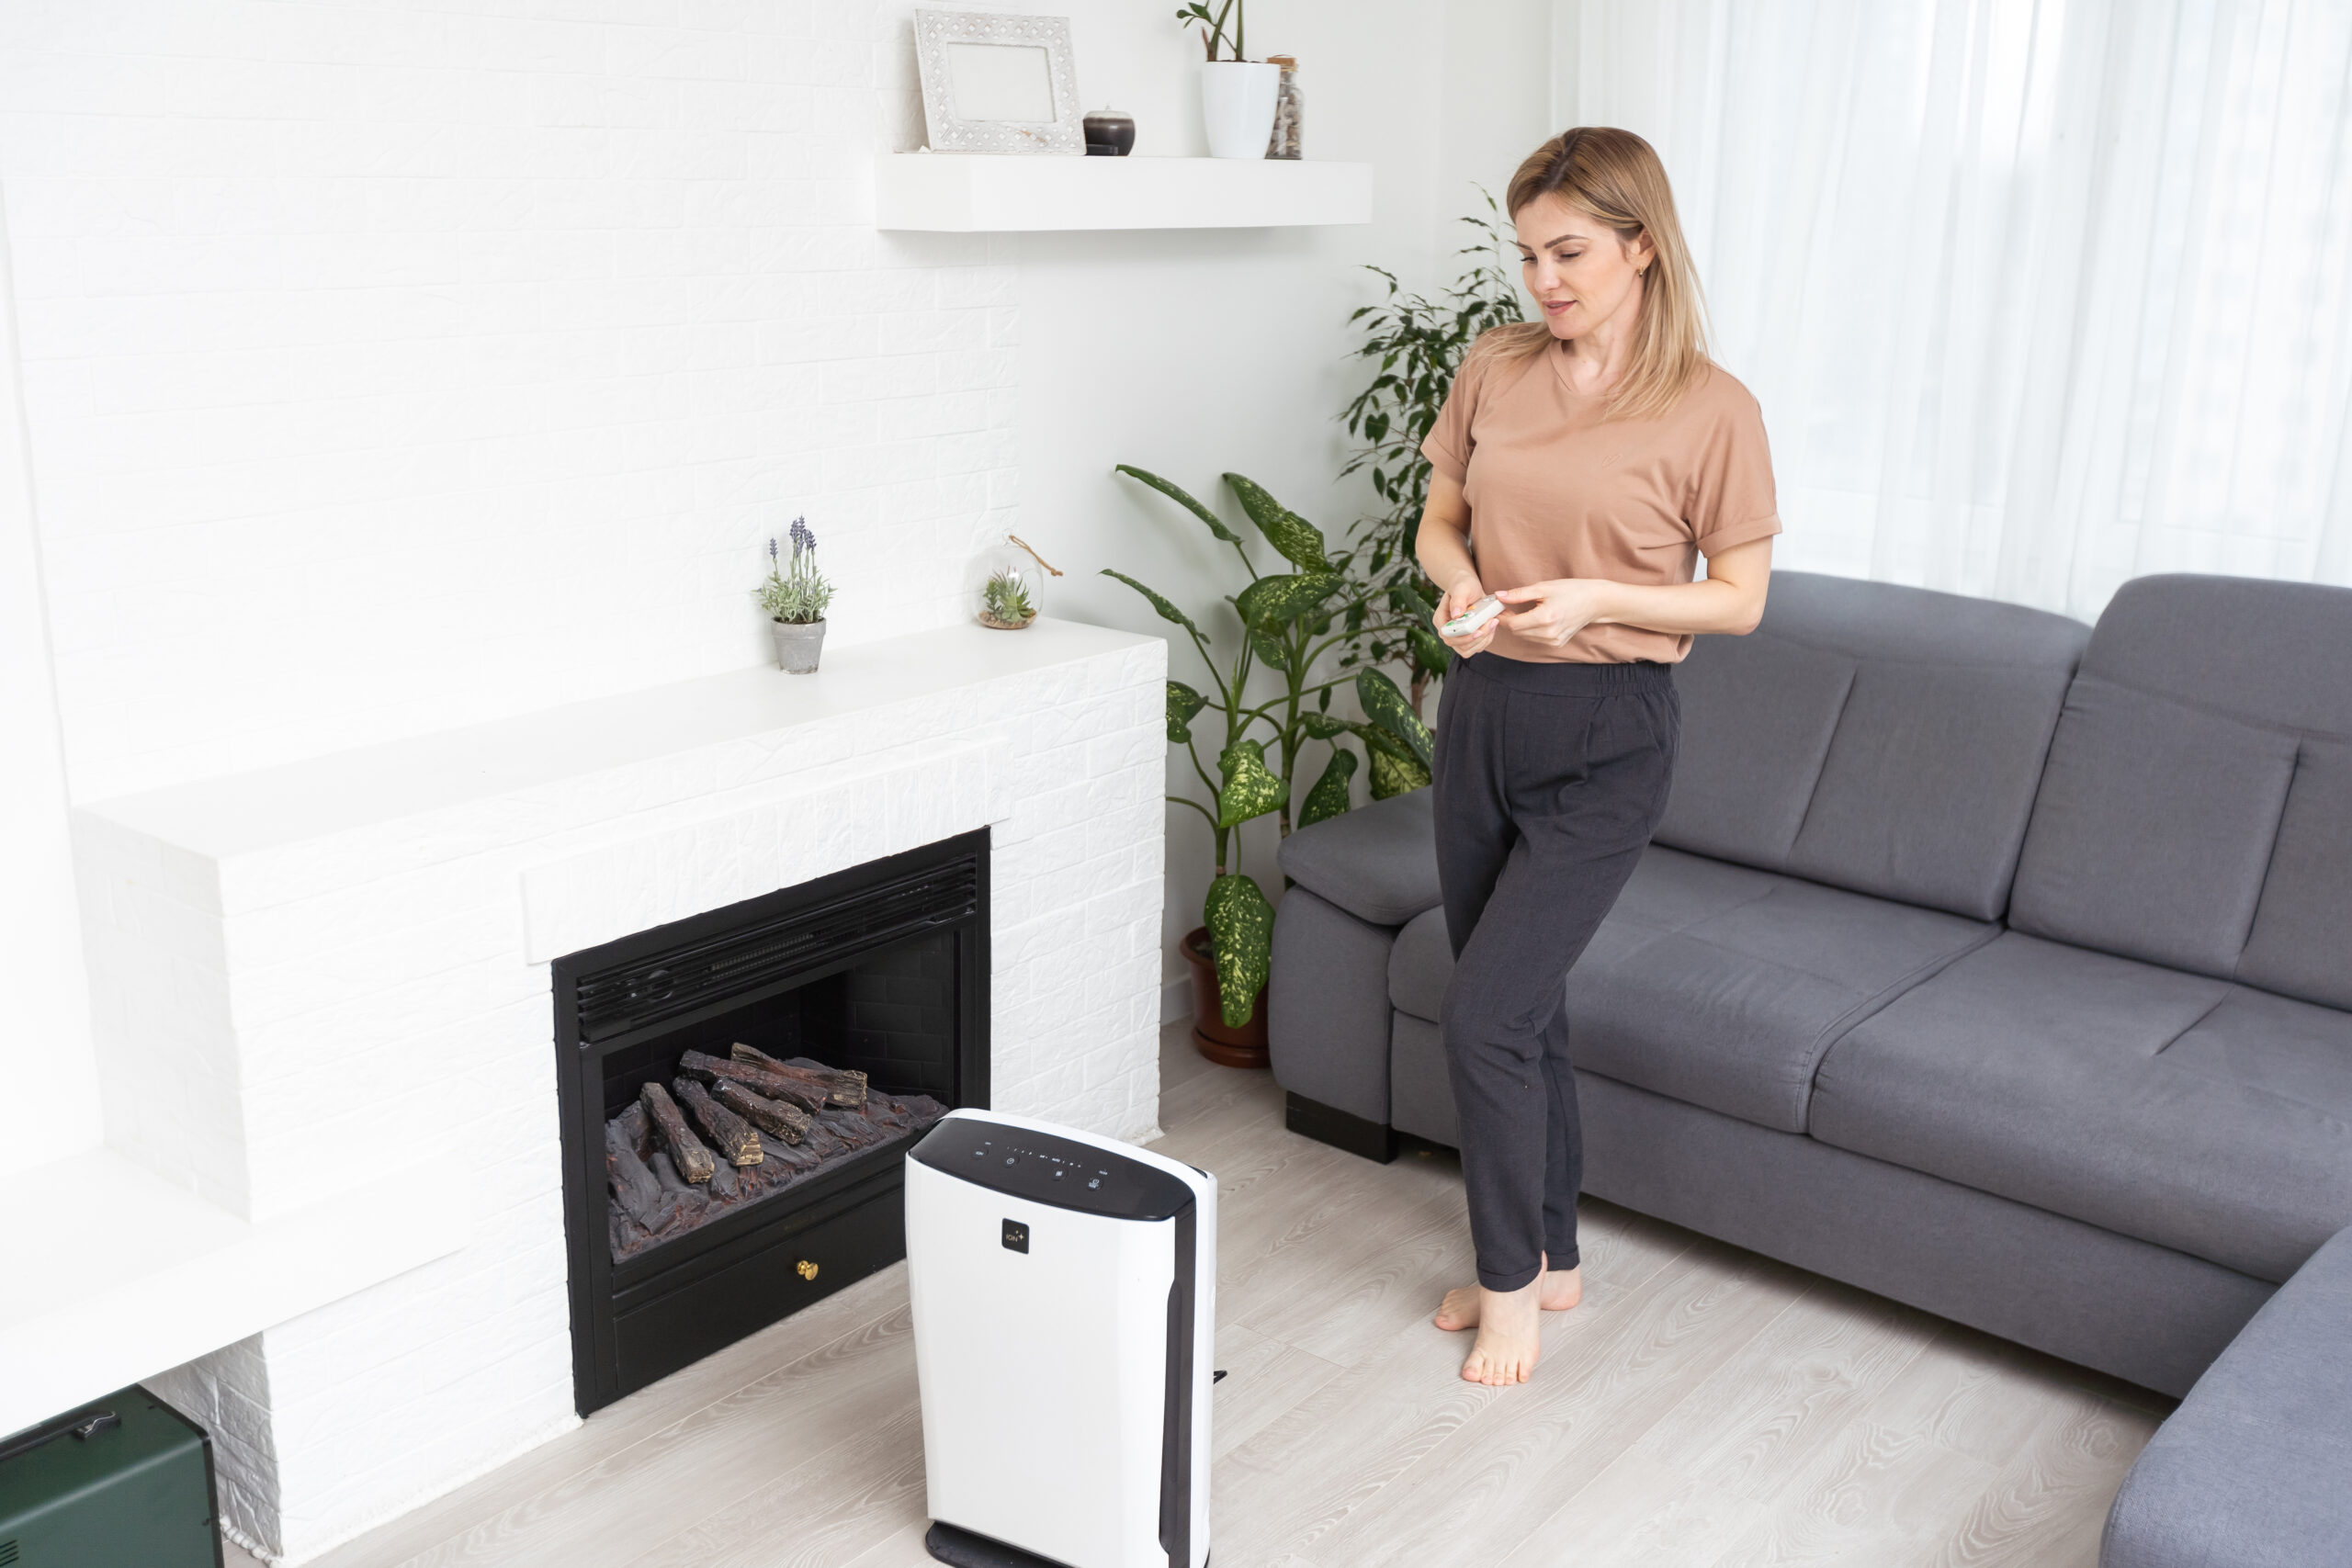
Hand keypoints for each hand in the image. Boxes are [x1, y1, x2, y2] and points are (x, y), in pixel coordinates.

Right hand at [1433, 573, 1497, 656]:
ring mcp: (1457, 637)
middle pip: (1458, 646)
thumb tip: (1456, 615)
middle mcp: (1447, 632)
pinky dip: (1487, 639)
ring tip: (1493, 624)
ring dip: (1483, 640)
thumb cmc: (1463, 586)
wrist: (1470, 589)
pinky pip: (1477, 647)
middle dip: (1477, 638)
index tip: (1477, 631)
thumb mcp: (1461, 588)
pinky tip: (1492, 627)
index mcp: (1441, 620)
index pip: (1447, 635)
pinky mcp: (1468, 640)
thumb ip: (1458, 600)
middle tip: (1491, 624)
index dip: (1462, 637)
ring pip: (1468, 650)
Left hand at [1494, 578, 1614, 649]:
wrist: (1596, 602)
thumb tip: (1499, 596)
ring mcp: (1554, 641)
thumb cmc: (1572, 591)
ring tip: (1522, 611)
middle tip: (1507, 606)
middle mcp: (1549, 633)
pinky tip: (1535, 618)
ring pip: (1525, 636)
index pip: (1513, 624)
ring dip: (1519, 625)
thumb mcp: (1544, 588)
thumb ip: (1519, 594)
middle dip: (1509, 620)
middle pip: (1517, 631)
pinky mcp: (1557, 644)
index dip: (1502, 616)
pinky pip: (1535, 638)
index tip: (1498, 607)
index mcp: (1545, 618)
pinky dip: (1530, 630)